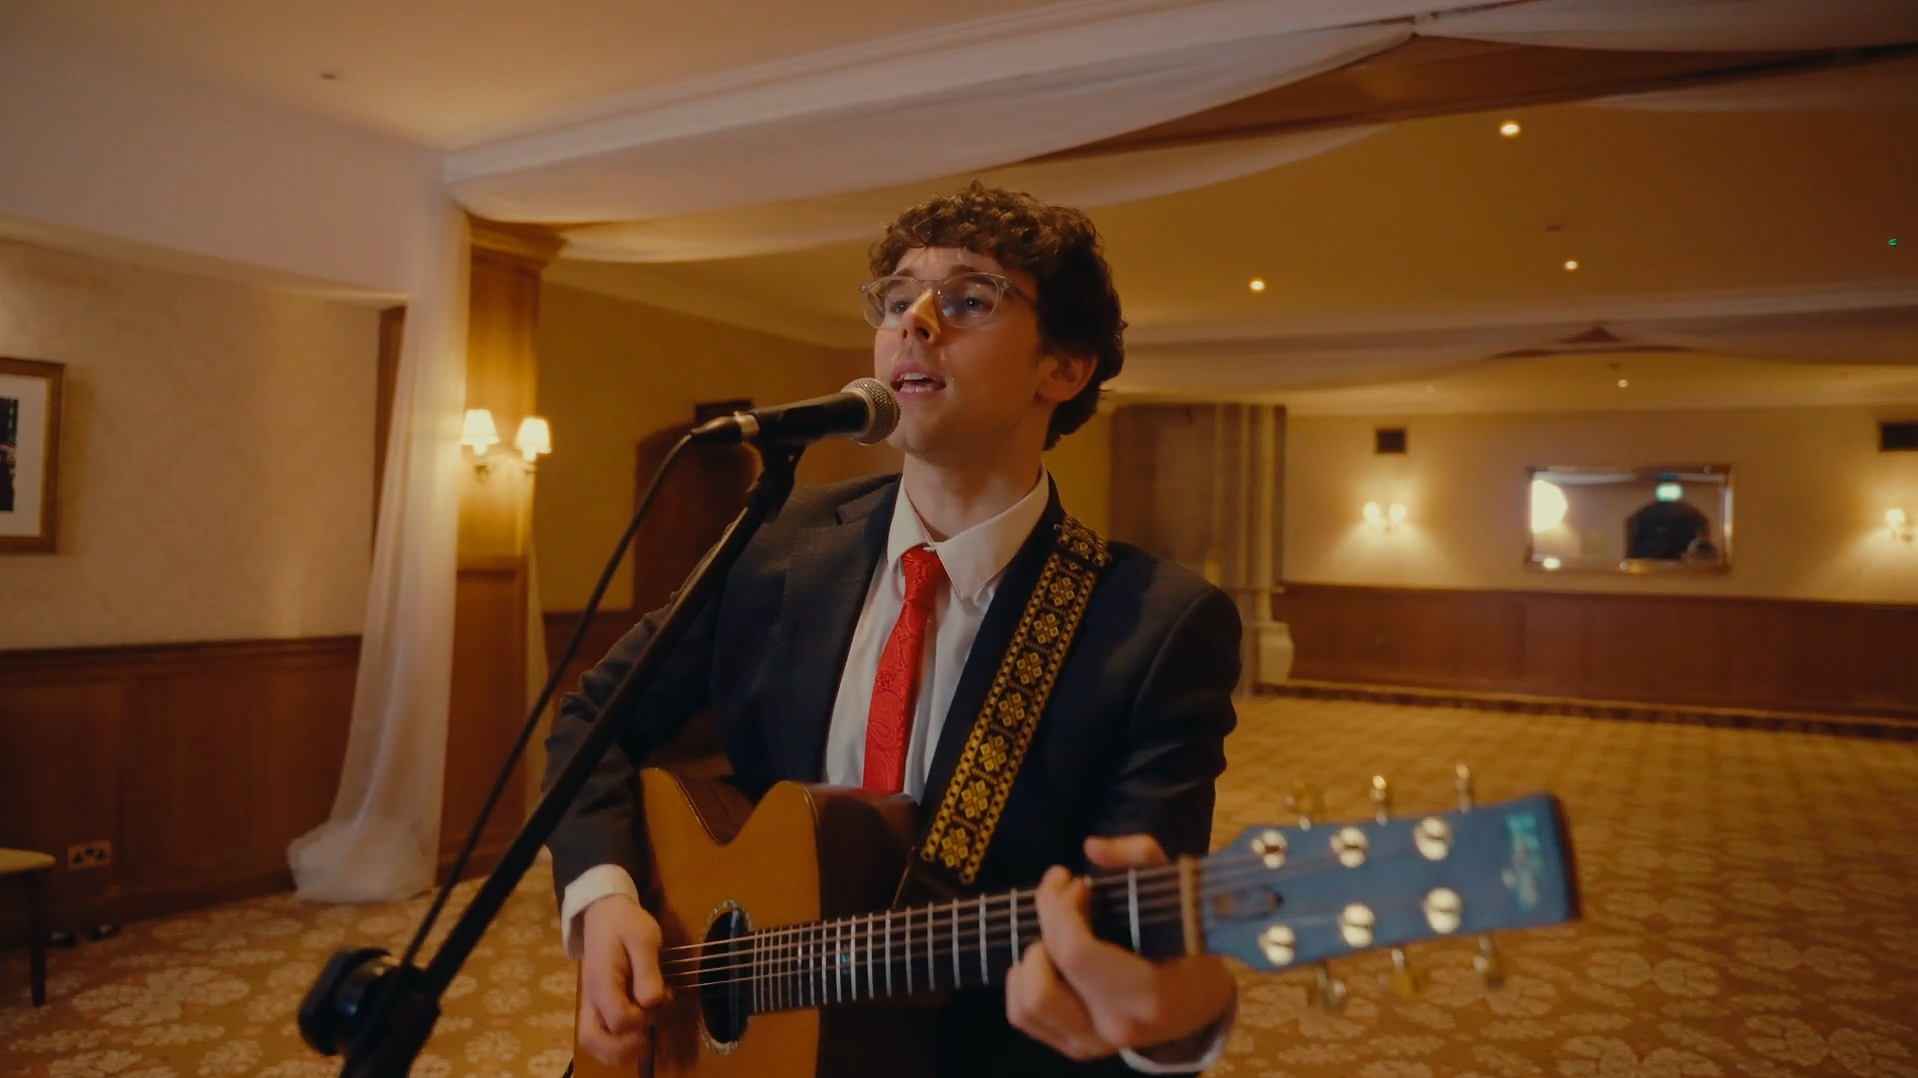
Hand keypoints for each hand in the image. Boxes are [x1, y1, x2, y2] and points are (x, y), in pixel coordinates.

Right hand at [577, 894, 668, 1066]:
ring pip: (591, 1042)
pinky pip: (595, 1036)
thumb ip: (648, 970)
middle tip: (650, 1036)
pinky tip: (635, 1038)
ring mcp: (590, 1002)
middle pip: (594, 1039)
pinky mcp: (595, 1004)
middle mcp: (590, 997)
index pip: (618, 1019)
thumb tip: (653, 1002)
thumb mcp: (644, 937)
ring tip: (644, 1042)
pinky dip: (612, 1046)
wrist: (604, 913)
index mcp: (602, 981)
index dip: (643, 1019)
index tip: (662, 1000)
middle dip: (625, 1046)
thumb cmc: (626, 923)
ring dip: (617, 1051)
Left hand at [1005, 835, 1235, 1061]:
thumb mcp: (1178, 893)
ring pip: (1026, 1001)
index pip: (1076, 952)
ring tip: (1058, 932)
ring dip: (1033, 956)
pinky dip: (1023, 981)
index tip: (1077, 882)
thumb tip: (1092, 846)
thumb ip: (1140, 858)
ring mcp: (1092, 1043)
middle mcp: (1116, 1026)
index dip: (1062, 907)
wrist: (1198, 1003)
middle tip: (1066, 894)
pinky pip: (1022, 1015)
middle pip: (1045, 972)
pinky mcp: (1074, 1047)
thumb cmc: (1188, 942)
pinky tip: (1047, 957)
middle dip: (1047, 921)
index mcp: (1148, 994)